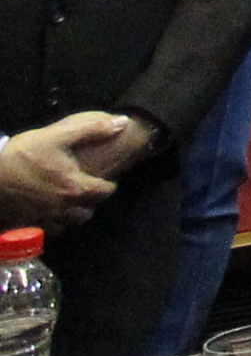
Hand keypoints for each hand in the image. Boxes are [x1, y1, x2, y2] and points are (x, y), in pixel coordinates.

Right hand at [0, 119, 127, 220]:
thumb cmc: (23, 155)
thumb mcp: (58, 135)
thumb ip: (92, 129)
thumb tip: (122, 124)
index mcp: (74, 188)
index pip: (105, 192)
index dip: (108, 185)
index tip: (105, 178)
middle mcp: (62, 208)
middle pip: (88, 212)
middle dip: (91, 202)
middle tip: (88, 190)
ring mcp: (44, 219)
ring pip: (69, 224)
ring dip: (73, 215)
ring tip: (70, 201)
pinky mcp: (27, 225)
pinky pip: (48, 230)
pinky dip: (53, 223)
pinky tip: (49, 210)